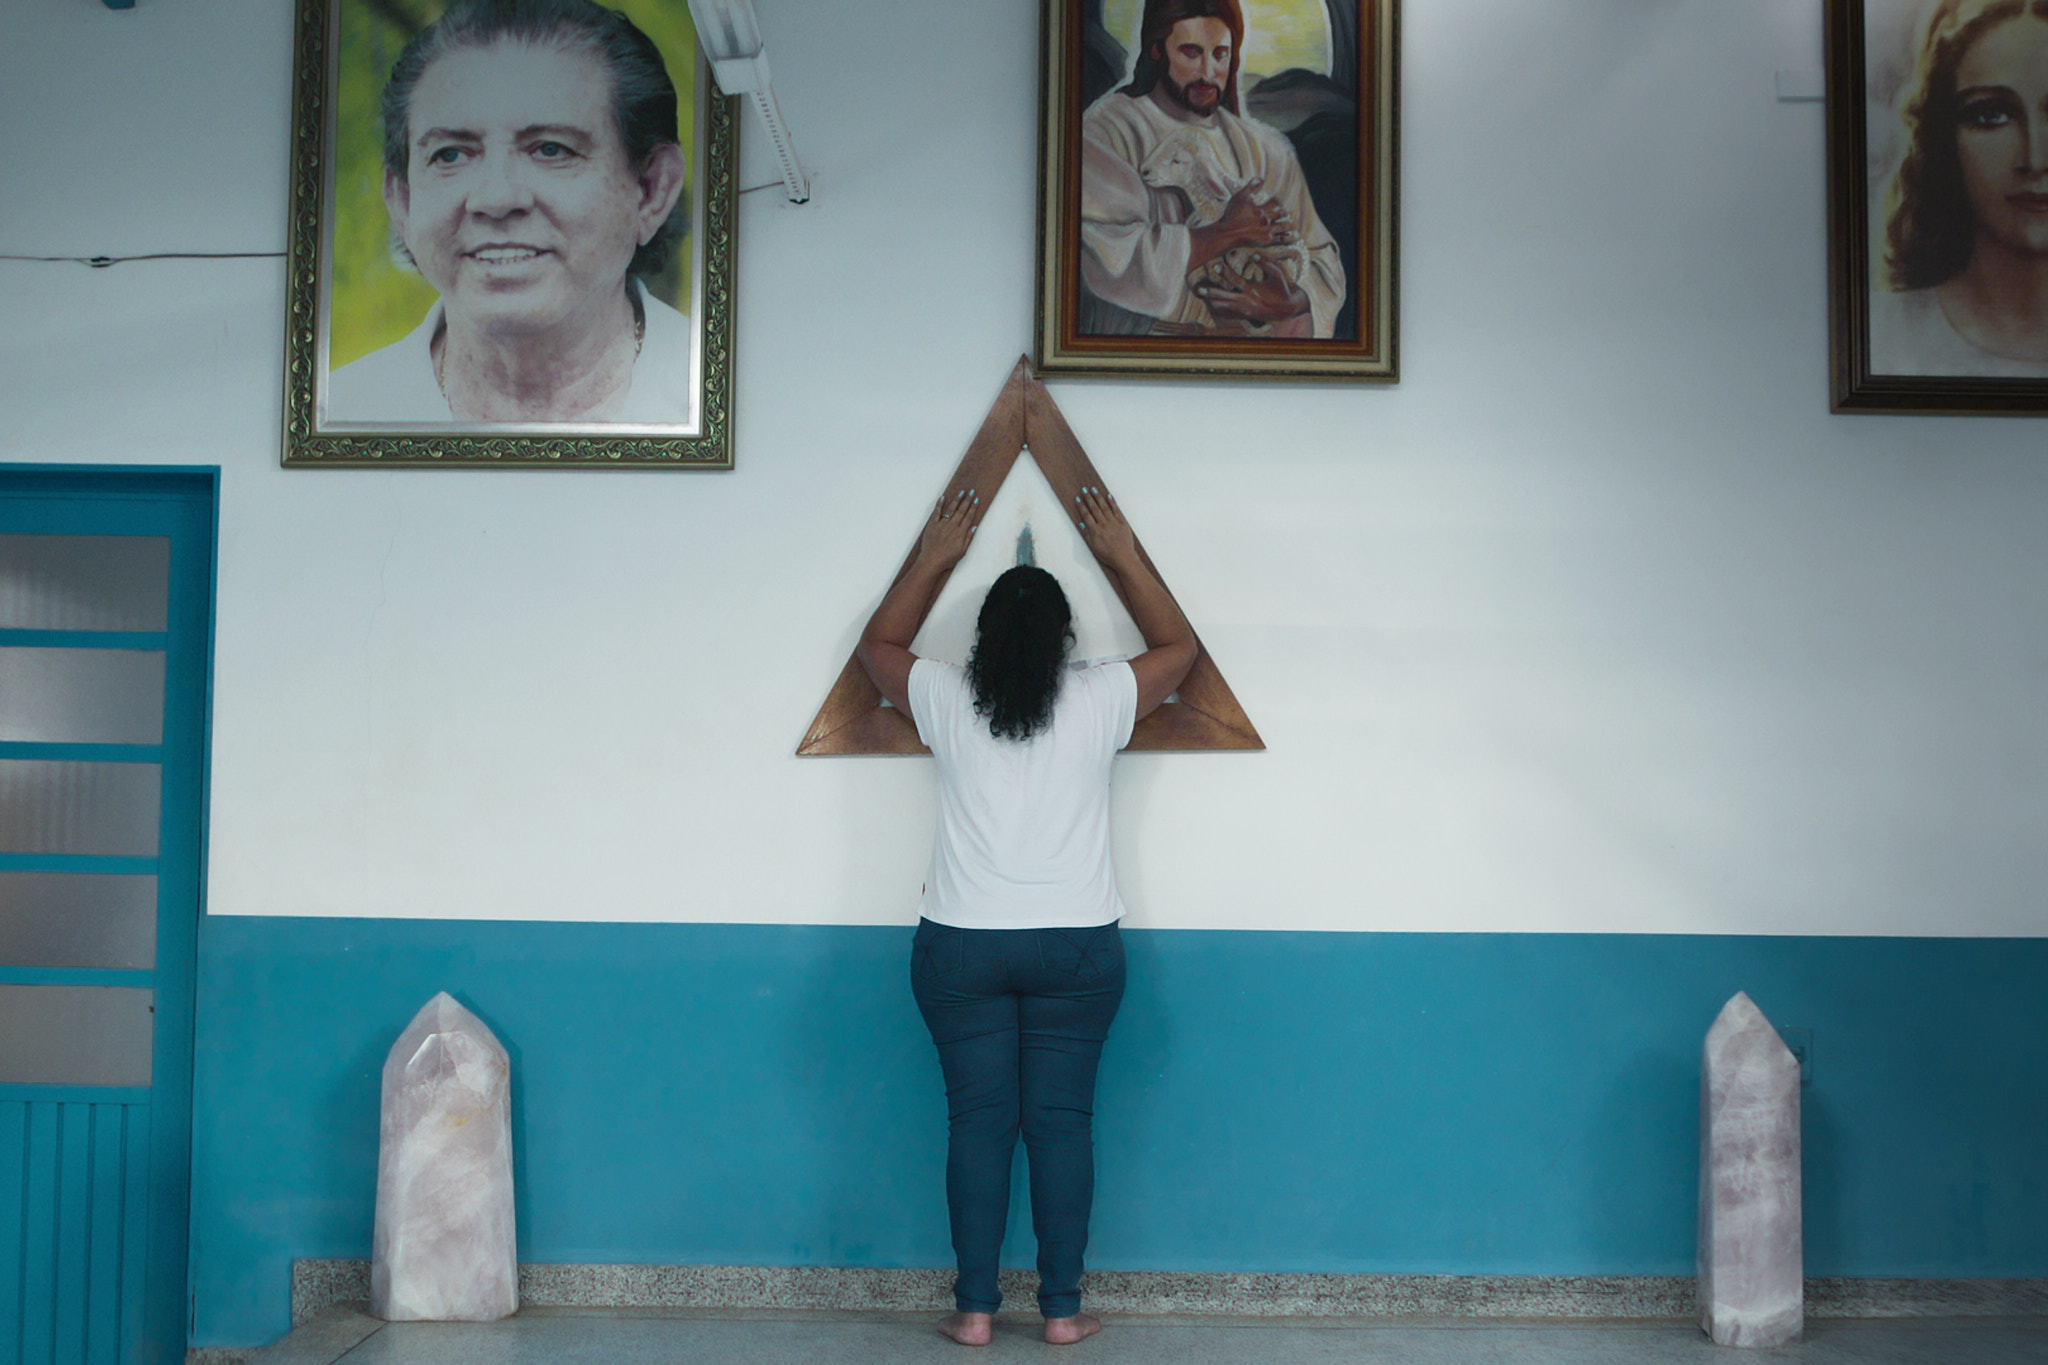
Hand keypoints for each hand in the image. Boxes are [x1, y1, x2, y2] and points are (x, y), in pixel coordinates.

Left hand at [915, 488, 979, 570]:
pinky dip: (939, 505)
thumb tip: (974, 527)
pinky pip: (936, 512)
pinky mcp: (932, 525)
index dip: (973, 507)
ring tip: (961, 492)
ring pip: (951, 509)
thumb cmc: (947, 559)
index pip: (969, 517)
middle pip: (961, 510)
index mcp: (960, 532)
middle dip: (967, 500)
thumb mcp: (962, 551)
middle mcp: (952, 526)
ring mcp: (942, 524)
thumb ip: (968, 538)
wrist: (931, 561)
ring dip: (956, 500)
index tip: (976, 499)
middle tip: (971, 491)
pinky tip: (943, 498)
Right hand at [1075, 485, 1137, 570]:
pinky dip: (1112, 502)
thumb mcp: (1093, 547)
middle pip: (1094, 508)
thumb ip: (1087, 535)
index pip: (1086, 515)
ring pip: (1104, 506)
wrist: (1123, 557)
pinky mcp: (1122, 522)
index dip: (1081, 506)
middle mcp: (1103, 524)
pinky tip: (1108, 495)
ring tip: (1094, 489)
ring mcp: (1113, 522)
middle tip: (1084, 489)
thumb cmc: (1108, 555)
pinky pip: (1116, 509)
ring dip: (1098, 497)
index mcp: (1095, 530)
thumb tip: (1081, 524)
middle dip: (1088, 498)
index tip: (1078, 499)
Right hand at [1187, 178, 1296, 270]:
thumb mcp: (1240, 197)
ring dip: (1288, 225)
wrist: (1228, 233)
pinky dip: (1289, 238)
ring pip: (1283, 226)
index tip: (1277, 201)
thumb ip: (1250, 187)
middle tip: (1286, 212)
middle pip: (1279, 214)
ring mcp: (1267, 230)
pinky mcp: (1267, 241)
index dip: (1276, 201)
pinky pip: (1281, 239)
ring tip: (1292, 225)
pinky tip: (1295, 238)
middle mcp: (1266, 218)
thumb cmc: (1232, 215)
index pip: (1274, 202)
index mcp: (1261, 208)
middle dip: (1283, 212)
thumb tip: (1261, 178)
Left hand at [1193, 255, 1308, 324]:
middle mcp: (1247, 300)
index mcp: (1253, 290)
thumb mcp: (1277, 274)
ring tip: (1200, 294)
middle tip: (1199, 288)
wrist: (1288, 309)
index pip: (1236, 280)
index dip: (1225, 273)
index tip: (1215, 264)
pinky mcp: (1245, 315)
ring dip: (1213, 300)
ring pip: (1225, 306)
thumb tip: (1254, 255)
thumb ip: (1266, 264)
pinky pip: (1229, 312)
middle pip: (1225, 297)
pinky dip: (1220, 307)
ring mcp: (1245, 309)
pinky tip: (1210, 302)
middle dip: (1212, 292)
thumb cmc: (1282, 288)